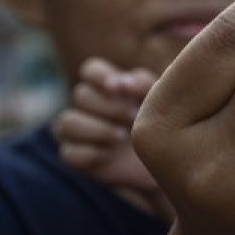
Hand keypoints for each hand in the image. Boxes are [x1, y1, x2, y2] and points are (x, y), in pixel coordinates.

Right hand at [53, 58, 168, 216]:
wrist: (168, 165)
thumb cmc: (164, 125)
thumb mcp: (159, 100)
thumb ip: (143, 84)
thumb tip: (123, 82)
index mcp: (110, 86)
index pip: (91, 70)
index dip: (100, 76)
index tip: (117, 87)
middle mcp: (89, 105)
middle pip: (81, 95)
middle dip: (109, 107)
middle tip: (133, 117)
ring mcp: (79, 131)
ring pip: (66, 122)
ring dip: (95, 129)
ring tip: (121, 136)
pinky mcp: (76, 157)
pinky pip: (68, 153)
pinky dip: (89, 154)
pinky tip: (109, 156)